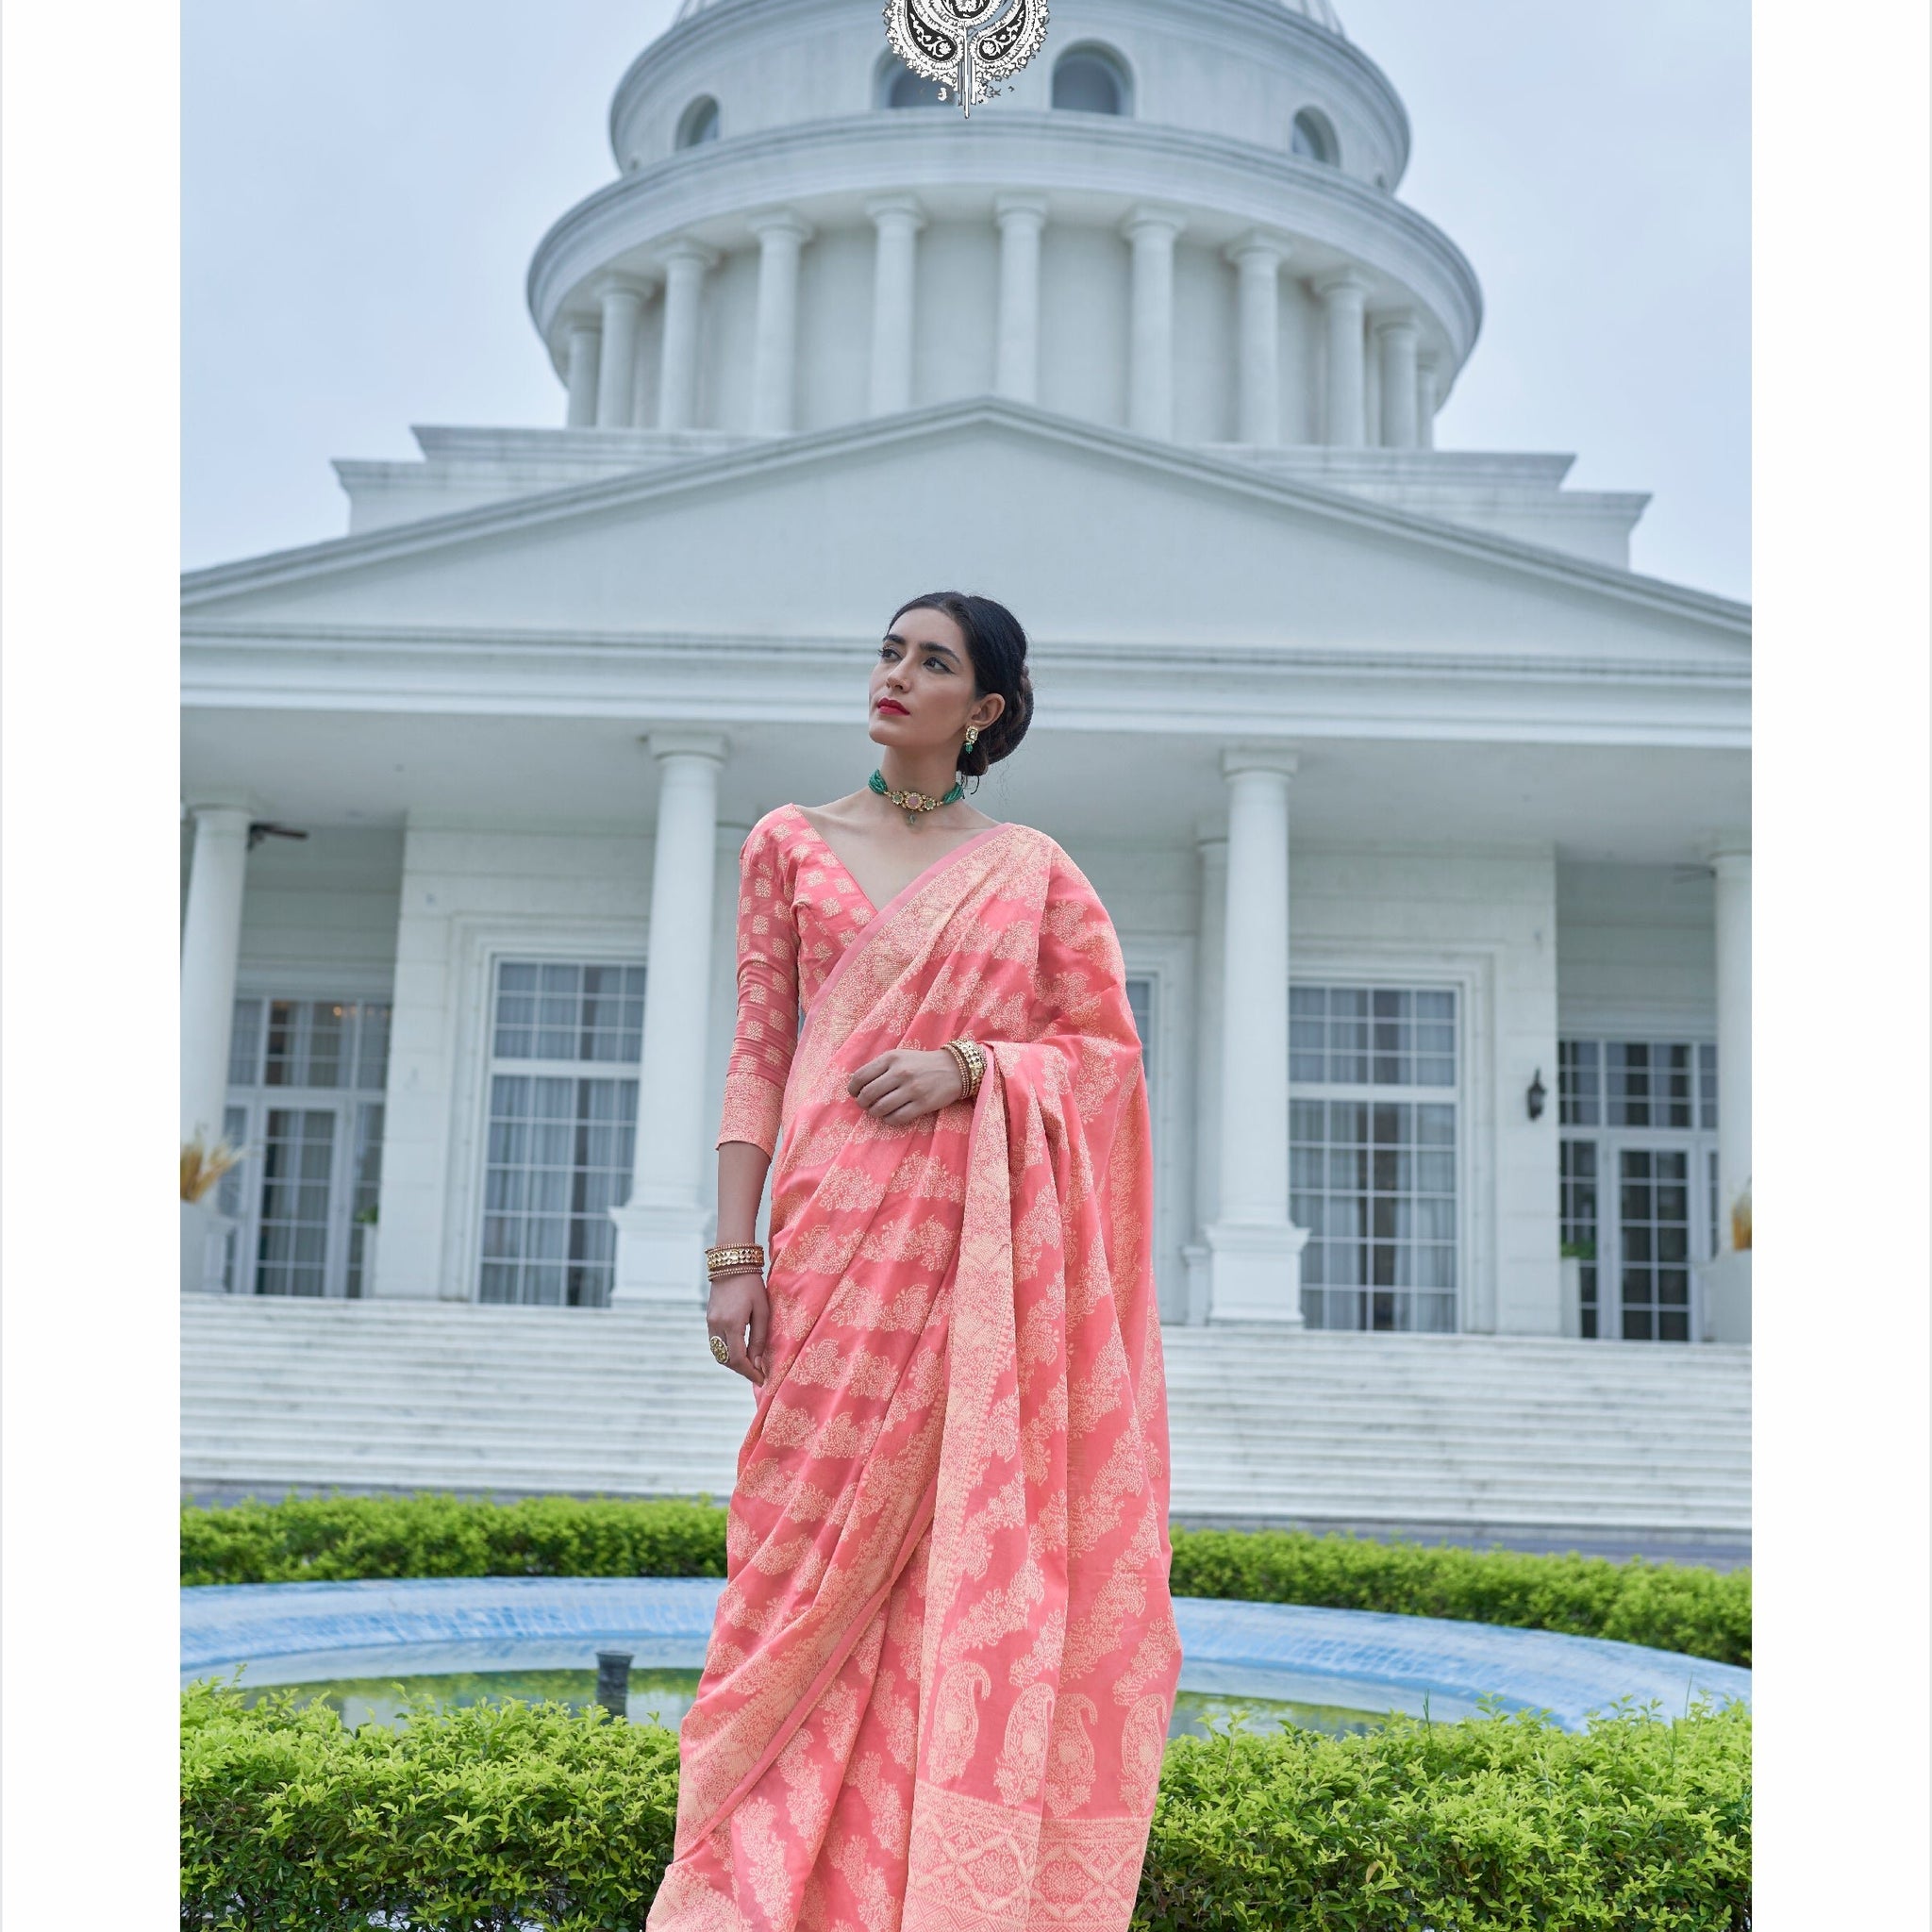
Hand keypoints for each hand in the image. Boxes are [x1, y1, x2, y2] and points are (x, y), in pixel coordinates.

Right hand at [707, 1268, 769, 1385]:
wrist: (732, 1264)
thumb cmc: (752, 1285)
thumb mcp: (762, 1311)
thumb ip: (759, 1339)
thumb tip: (757, 1363)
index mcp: (732, 1324)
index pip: (738, 1359)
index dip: (750, 1373)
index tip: (762, 1380)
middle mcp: (717, 1326)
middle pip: (726, 1360)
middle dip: (742, 1370)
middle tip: (758, 1373)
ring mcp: (710, 1322)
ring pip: (719, 1354)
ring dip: (733, 1362)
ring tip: (750, 1364)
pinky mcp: (709, 1319)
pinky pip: (716, 1343)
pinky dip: (727, 1351)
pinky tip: (740, 1351)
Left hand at [847, 1047, 967, 1124]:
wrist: (954, 1069)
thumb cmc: (921, 1063)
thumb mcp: (899, 1056)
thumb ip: (879, 1067)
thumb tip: (857, 1085)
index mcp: (891, 1058)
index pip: (861, 1076)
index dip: (853, 1089)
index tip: (855, 1093)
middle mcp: (900, 1072)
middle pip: (868, 1094)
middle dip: (862, 1103)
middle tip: (866, 1105)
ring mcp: (912, 1089)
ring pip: (880, 1108)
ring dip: (874, 1113)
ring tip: (877, 1111)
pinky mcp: (923, 1104)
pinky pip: (897, 1118)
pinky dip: (889, 1120)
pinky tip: (890, 1116)